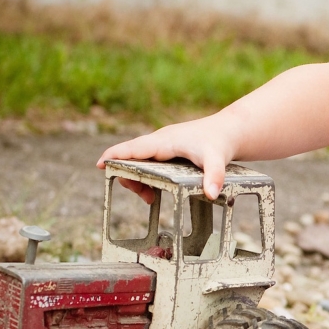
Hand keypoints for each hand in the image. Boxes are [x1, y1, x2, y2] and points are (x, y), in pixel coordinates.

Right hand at [96, 116, 235, 201]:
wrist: (229, 130)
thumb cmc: (219, 142)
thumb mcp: (218, 159)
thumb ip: (214, 176)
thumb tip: (211, 194)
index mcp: (165, 141)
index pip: (135, 147)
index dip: (116, 155)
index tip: (100, 164)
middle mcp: (160, 141)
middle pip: (132, 157)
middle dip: (129, 176)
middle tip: (143, 196)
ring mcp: (162, 144)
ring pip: (139, 161)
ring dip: (138, 179)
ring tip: (149, 198)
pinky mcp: (167, 150)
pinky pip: (148, 162)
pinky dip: (146, 176)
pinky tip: (153, 190)